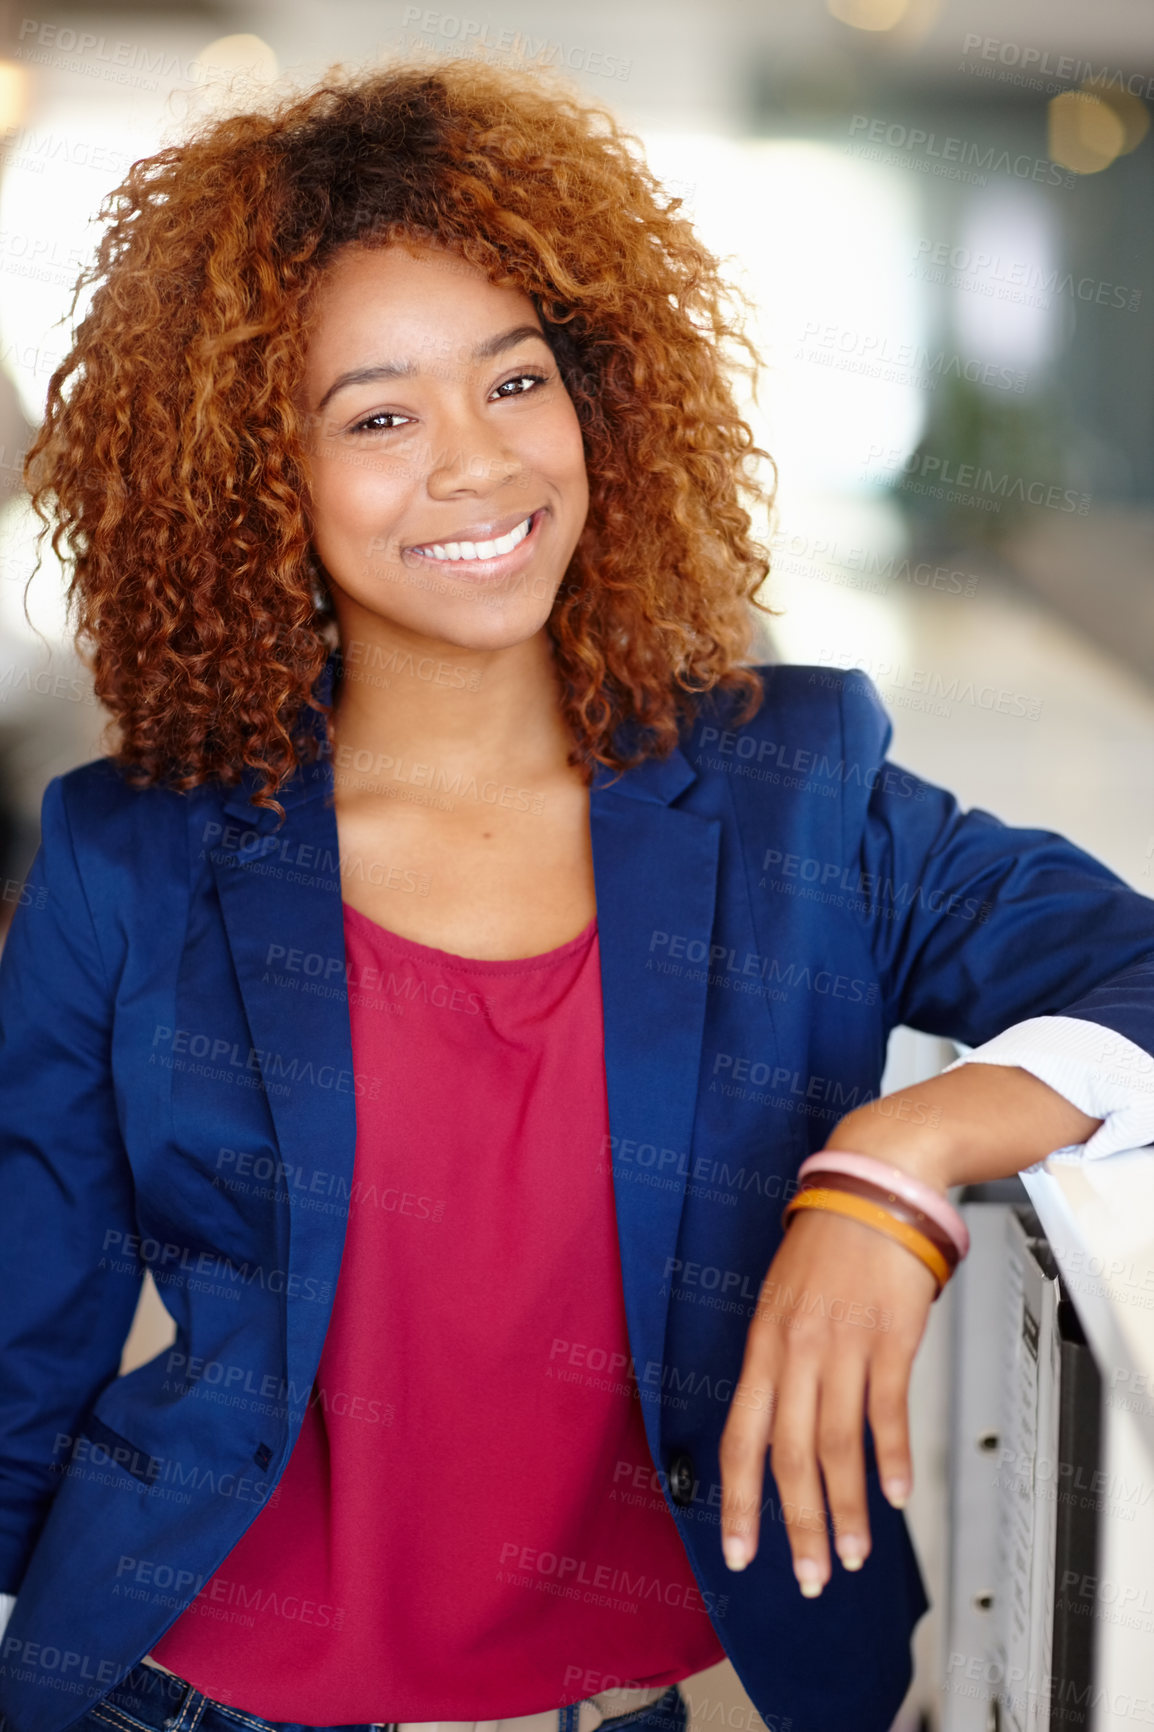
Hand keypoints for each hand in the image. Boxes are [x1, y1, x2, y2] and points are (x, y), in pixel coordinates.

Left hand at [717, 1204, 936, 1595]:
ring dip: (846, 1510)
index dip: (739, 1501)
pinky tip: (896, 1494)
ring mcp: (844, 1344)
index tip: (741, 1551)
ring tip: (854, 1553)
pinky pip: (888, 1411)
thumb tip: (777, 1424)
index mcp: (762, 1342)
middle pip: (791, 1456)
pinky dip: (892, 1459)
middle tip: (810, 1576)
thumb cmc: (829, 1240)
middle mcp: (796, 1349)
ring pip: (839, 1446)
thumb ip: (778, 1359)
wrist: (875, 1186)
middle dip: (798, 1526)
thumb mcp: (781, 1297)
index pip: (741, 1437)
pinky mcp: (891, 1337)